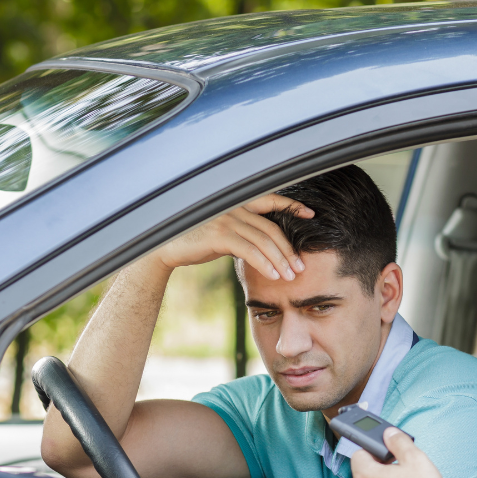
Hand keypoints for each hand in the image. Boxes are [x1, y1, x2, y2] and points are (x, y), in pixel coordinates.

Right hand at [155, 194, 312, 279]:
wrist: (166, 248)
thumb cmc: (195, 242)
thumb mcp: (223, 235)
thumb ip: (243, 235)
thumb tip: (262, 247)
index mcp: (236, 203)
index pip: (270, 201)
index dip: (291, 206)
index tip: (310, 214)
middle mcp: (234, 207)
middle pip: (271, 227)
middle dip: (289, 249)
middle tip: (300, 267)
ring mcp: (227, 219)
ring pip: (264, 240)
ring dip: (280, 260)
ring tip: (290, 276)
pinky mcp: (220, 234)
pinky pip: (250, 250)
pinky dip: (264, 263)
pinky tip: (273, 276)